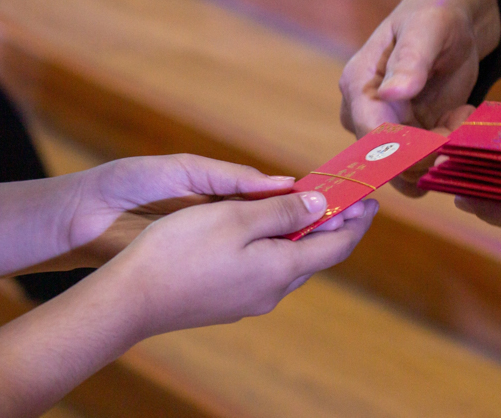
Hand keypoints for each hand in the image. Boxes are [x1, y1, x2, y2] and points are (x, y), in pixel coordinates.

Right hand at [108, 189, 377, 335]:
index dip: (356, 222)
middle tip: (338, 198)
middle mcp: (273, 291)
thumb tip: (322, 205)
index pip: (337, 246)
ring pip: (290, 263)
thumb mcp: (237, 218)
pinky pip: (266, 270)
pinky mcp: (229, 302)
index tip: (369, 202)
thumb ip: (284, 212)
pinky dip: (277, 247)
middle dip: (330, 225)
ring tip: (303, 209)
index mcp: (282, 269)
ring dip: (302, 236)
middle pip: (315, 256)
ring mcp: (250, 300)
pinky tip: (262, 233)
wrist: (130, 300)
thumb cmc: (180, 251)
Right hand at [339, 0, 500, 194]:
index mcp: (358, 86)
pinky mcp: (404, 140)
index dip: (407, 149)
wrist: (449, 26)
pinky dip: (445, 152)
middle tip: (464, 116)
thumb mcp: (428, 29)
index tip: (446, 138)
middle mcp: (362, 114)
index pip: (371, 135)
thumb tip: (391, 93)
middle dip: (431, 150)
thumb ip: (411, 60)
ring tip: (463, 114)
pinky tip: (458, 118)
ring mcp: (382, 130)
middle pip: (388, 160)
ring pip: (406, 170)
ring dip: (441, 153)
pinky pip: (420, 165)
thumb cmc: (435, 17)